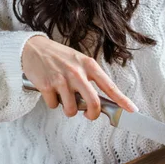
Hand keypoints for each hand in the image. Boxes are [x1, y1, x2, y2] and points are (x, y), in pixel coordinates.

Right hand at [22, 36, 137, 118]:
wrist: (32, 48)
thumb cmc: (59, 56)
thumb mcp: (79, 61)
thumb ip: (90, 78)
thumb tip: (99, 101)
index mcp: (89, 65)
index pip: (109, 86)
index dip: (122, 100)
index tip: (132, 110)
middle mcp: (77, 72)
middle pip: (93, 103)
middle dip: (92, 114)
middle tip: (89, 114)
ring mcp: (61, 79)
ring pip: (71, 109)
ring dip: (69, 109)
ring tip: (64, 98)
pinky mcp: (46, 85)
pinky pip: (54, 105)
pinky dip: (52, 103)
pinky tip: (50, 91)